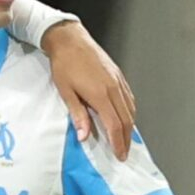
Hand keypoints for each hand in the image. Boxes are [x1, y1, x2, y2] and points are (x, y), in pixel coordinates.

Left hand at [42, 21, 134, 159]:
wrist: (70, 39)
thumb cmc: (64, 64)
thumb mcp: (66, 92)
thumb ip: (78, 115)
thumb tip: (84, 137)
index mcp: (100, 94)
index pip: (114, 125)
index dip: (118, 142)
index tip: (119, 155)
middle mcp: (113, 88)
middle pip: (126, 120)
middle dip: (126, 139)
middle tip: (124, 154)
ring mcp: (118, 81)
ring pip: (130, 109)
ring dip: (130, 127)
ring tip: (125, 140)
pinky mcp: (118, 75)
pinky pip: (129, 98)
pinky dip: (130, 112)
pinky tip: (126, 118)